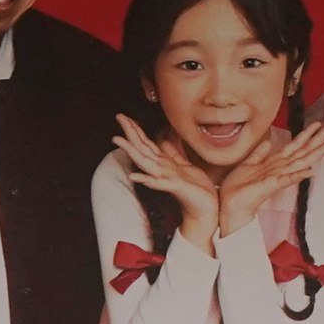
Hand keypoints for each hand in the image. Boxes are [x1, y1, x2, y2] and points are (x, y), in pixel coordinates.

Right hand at [112, 115, 227, 241]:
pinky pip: (158, 183)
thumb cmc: (195, 187)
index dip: (135, 129)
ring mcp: (165, 178)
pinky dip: (146, 179)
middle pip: (142, 148)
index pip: (146, 143)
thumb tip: (163, 140)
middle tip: (119, 117)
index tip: (124, 116)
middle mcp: (160, 169)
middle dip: (130, 133)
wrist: (204, 207)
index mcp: (163, 163)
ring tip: (119, 140)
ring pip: (145, 163)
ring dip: (132, 152)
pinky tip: (133, 176)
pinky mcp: (174, 188)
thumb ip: (172, 154)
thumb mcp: (184, 165)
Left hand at [215, 123, 323, 239]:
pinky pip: (288, 179)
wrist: (230, 204)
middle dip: (318, 139)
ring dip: (316, 153)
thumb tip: (269, 142)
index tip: (319, 123)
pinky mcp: (271, 185)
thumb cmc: (238, 187)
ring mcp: (278, 177)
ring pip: (301, 162)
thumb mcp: (248, 164)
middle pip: (303, 151)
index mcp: (275, 162)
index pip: (295, 145)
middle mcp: (280, 168)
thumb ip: (259, 153)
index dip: (307, 134)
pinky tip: (311, 171)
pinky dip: (299, 175)